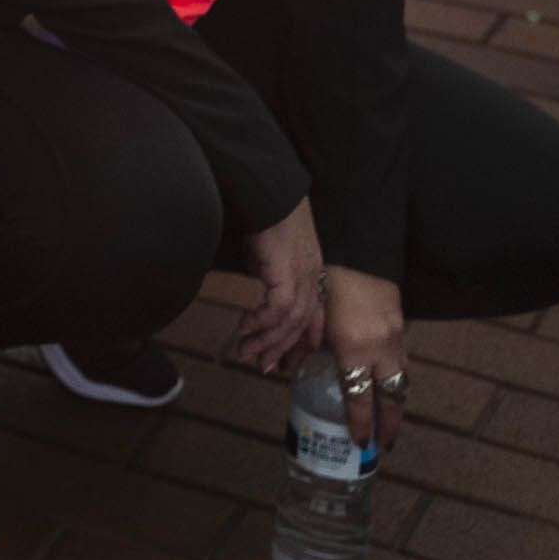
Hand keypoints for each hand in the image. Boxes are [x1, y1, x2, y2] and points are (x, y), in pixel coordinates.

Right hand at [234, 203, 326, 374]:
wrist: (269, 193)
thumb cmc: (267, 211)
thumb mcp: (271, 246)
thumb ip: (271, 265)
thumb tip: (260, 275)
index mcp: (312, 271)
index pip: (314, 314)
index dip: (305, 339)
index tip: (291, 358)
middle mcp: (312, 278)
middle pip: (302, 324)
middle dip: (282, 348)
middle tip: (264, 366)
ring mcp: (303, 279)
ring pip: (289, 323)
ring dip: (266, 341)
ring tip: (246, 353)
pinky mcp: (288, 277)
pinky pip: (275, 311)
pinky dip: (260, 323)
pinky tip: (244, 329)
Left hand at [321, 265, 407, 450]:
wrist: (354, 252)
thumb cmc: (324, 285)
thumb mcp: (311, 320)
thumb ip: (303, 348)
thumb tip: (287, 370)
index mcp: (354, 348)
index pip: (360, 398)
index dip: (361, 423)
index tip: (361, 442)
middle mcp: (381, 348)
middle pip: (393, 397)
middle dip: (390, 423)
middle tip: (385, 443)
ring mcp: (395, 337)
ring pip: (402, 380)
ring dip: (396, 403)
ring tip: (388, 421)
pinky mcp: (401, 326)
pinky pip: (402, 360)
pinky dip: (396, 378)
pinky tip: (388, 386)